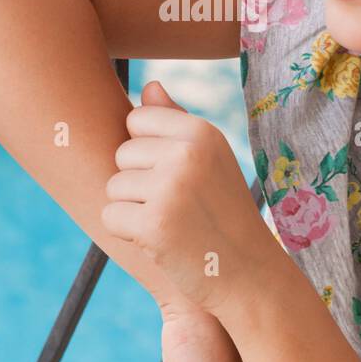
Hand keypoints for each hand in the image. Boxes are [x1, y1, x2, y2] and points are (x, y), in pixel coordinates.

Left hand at [102, 79, 278, 317]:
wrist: (250, 275)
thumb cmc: (224, 213)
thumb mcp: (210, 159)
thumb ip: (176, 121)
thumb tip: (148, 86)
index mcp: (201, 131)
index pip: (137, 119)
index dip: (146, 151)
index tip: (175, 175)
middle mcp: (186, 153)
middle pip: (122, 154)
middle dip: (138, 183)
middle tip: (177, 206)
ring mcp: (170, 188)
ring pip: (113, 186)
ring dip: (133, 209)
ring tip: (173, 223)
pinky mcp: (153, 224)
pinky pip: (110, 216)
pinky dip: (128, 233)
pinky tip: (162, 241)